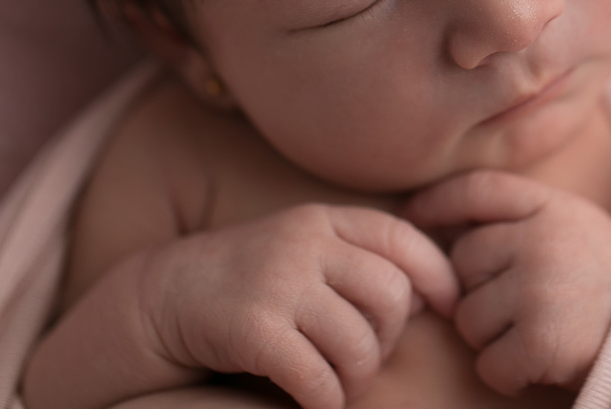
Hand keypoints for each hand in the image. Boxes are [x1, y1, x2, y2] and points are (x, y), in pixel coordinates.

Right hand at [137, 203, 458, 408]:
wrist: (161, 296)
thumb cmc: (252, 280)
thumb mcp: (306, 251)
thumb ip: (361, 261)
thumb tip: (433, 296)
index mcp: (323, 220)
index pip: (402, 239)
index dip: (437, 276)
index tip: (449, 308)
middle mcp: (304, 243)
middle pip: (391, 295)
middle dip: (390, 338)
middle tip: (364, 358)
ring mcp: (277, 283)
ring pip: (358, 343)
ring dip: (356, 378)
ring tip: (338, 383)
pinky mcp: (252, 329)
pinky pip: (317, 378)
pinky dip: (326, 401)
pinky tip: (316, 402)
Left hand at [404, 170, 610, 394]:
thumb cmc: (610, 284)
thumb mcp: (573, 228)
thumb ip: (518, 220)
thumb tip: (441, 228)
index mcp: (551, 206)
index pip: (477, 189)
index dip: (438, 202)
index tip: (413, 217)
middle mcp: (542, 238)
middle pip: (463, 264)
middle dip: (480, 292)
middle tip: (527, 305)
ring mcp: (540, 286)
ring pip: (469, 319)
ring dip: (494, 338)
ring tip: (541, 331)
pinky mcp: (542, 338)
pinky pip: (489, 364)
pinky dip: (510, 374)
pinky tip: (544, 362)